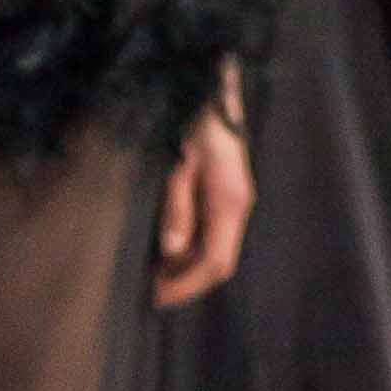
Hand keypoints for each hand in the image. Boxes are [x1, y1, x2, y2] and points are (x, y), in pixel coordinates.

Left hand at [152, 102, 254, 307]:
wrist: (212, 93)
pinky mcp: (228, 193)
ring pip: (217, 250)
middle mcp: (237, 207)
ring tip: (155, 274)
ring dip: (188, 267)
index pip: (214, 263)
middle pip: (219, 263)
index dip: (186, 286)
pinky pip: (213, 233)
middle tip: (152, 292)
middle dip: (187, 282)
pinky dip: (192, 249)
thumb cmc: (194, 124)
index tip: (157, 297)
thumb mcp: (177, 167)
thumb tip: (172, 251)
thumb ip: (176, 210)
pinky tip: (169, 248)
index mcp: (229, 204)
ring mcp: (236, 200)